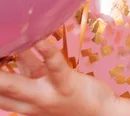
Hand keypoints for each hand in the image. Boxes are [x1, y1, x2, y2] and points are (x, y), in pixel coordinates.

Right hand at [0, 39, 116, 115]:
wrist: (102, 114)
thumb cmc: (71, 95)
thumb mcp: (42, 83)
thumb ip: (26, 65)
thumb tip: (12, 45)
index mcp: (22, 102)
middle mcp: (29, 102)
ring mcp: (47, 96)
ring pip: (16, 85)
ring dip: (0, 73)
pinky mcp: (67, 85)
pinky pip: (54, 67)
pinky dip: (46, 52)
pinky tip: (40, 39)